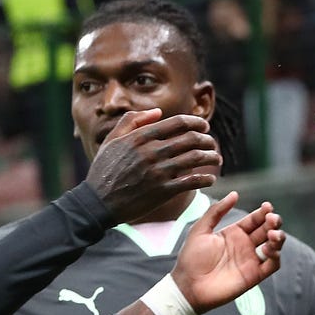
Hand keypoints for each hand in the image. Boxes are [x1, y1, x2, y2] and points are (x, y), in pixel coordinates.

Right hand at [86, 109, 221, 220]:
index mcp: (140, 137)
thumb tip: (157, 112)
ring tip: (216, 159)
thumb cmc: (104, 170)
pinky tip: (210, 179)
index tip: (204, 127)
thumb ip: (132, 121)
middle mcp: (151, 152)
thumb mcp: (111, 140)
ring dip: (210, 157)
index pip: (177, 123)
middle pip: (190, 139)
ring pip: (194, 159)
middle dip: (207, 140)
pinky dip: (204, 179)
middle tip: (212, 144)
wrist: (97, 202)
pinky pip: (190, 182)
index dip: (196, 123)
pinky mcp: (162, 191)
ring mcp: (157, 172)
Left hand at [169, 192, 284, 313]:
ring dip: (278, 238)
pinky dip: (275, 256)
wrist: (188, 285)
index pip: (254, 220)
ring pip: (274, 246)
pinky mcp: (254, 276)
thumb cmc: (191, 258)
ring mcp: (250, 260)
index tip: (267, 206)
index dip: (263, 212)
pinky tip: (268, 249)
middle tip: (272, 219)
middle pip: (267, 230)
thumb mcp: (200, 229)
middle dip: (273, 222)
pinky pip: (272, 265)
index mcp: (234, 233)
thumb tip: (235, 194)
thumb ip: (216, 211)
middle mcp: (245, 245)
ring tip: (273, 234)